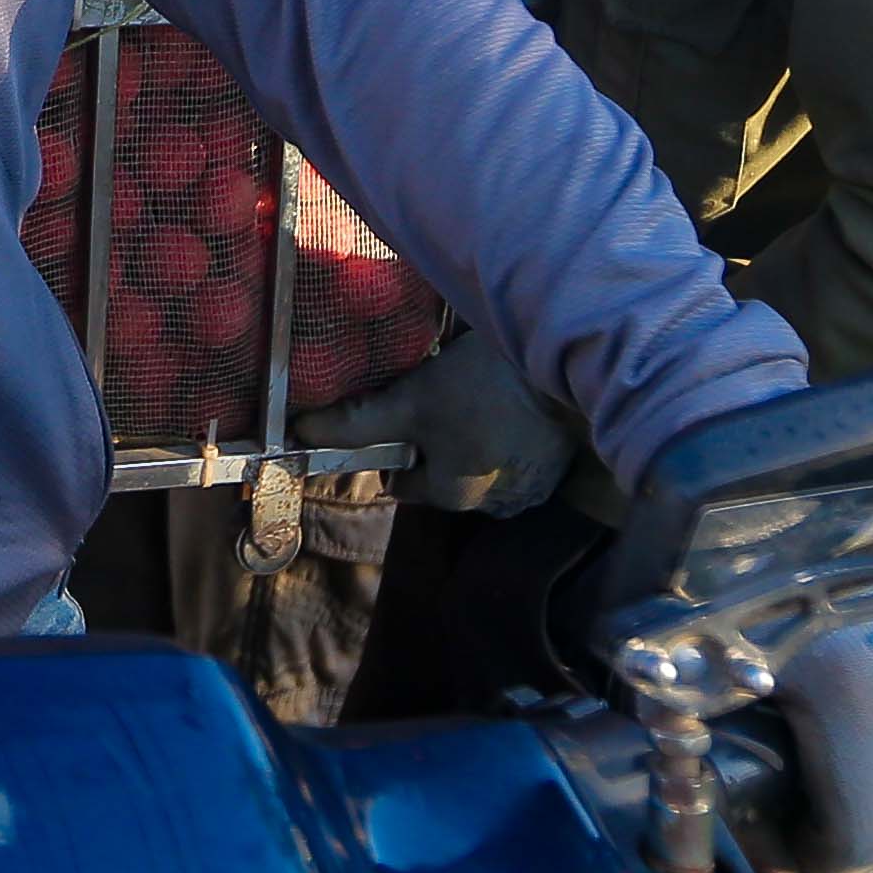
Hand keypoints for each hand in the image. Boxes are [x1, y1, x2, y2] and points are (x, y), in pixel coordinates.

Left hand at [288, 328, 577, 515]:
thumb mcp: (414, 400)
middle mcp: (495, 506)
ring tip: (473, 395)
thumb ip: (358, 423)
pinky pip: (518, 455)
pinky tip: (506, 403)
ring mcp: (533, 488)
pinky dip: (508, 436)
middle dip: (435, 442)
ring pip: (481, 464)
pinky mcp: (560, 465)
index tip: (399, 411)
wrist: (573, 367)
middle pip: (443, 474)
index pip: (403, 483)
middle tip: (436, 395)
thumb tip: (300, 432)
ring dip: (473, 438)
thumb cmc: (487, 389)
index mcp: (455, 497)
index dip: (393, 448)